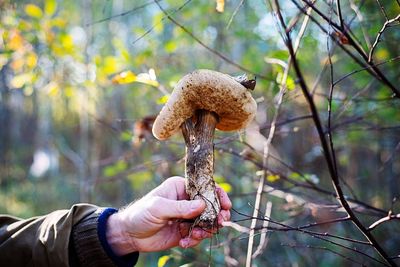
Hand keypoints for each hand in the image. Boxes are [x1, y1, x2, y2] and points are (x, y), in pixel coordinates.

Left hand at [106, 176, 231, 254]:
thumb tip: (202, 205)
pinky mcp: (185, 231)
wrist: (130, 235)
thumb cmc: (140, 214)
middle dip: (217, 215)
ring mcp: (187, 216)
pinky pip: (198, 235)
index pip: (205, 187)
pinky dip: (194, 240)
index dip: (218, 195)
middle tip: (220, 222)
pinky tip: (184, 242)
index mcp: (181, 187)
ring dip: (205, 230)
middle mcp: (187, 200)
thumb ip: (180, 207)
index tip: (225, 205)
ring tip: (195, 235)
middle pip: (210, 205)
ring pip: (207, 222)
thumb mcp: (158, 208)